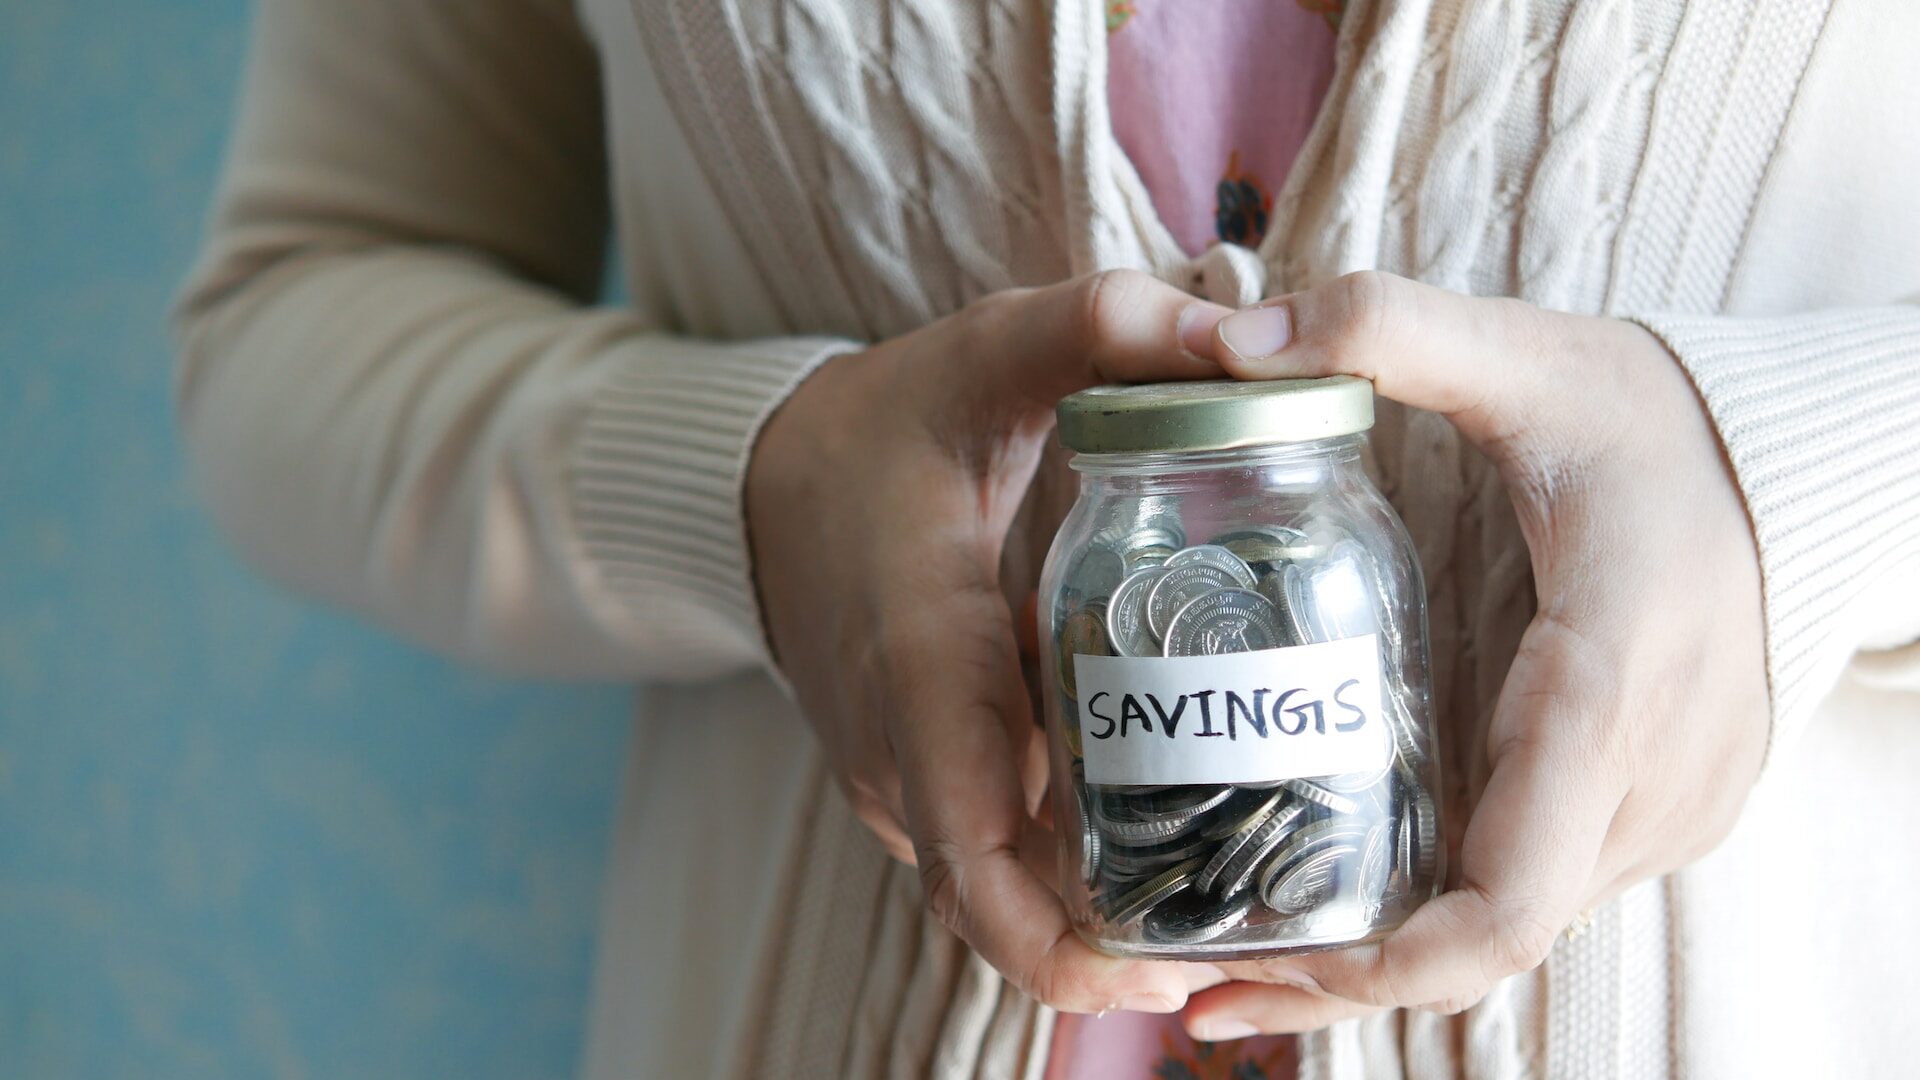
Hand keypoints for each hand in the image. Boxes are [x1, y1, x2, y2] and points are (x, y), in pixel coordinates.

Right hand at [747, 271, 1231, 1013]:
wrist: (759, 481)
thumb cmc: (881, 426)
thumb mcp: (987, 353)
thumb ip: (1104, 328)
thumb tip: (1247, 337)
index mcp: (922, 666)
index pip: (978, 865)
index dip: (1067, 950)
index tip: (1173, 968)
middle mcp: (899, 752)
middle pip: (1003, 911)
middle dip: (1116, 950)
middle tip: (1246, 935)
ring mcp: (896, 777)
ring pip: (999, 889)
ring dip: (1099, 911)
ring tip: (1233, 889)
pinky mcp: (907, 778)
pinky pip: (989, 850)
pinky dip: (1065, 864)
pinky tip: (1163, 826)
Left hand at [1180, 272, 1768, 1036]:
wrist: (1800, 460)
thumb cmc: (1659, 419)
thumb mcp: (1530, 357)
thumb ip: (1389, 330)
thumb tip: (1232, 336)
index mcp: (1606, 689)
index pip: (1506, 899)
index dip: (1385, 964)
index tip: (1262, 967)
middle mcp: (1648, 783)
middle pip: (1485, 944)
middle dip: (1343, 977)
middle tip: (1193, 984)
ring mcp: (1664, 809)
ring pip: (1510, 932)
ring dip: (1382, 957)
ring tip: (1234, 953)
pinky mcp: (1656, 808)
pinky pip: (1535, 891)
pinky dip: (1438, 917)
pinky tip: (1339, 899)